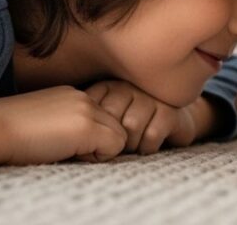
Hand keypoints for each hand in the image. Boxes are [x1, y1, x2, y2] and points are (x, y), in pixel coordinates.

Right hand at [0, 85, 126, 166]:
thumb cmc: (10, 133)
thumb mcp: (45, 121)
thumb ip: (69, 125)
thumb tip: (91, 145)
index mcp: (73, 94)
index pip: (105, 118)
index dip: (91, 138)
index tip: (65, 144)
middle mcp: (84, 96)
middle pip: (116, 126)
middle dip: (99, 144)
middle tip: (68, 151)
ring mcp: (87, 109)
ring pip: (120, 136)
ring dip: (98, 150)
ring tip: (67, 152)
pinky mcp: (86, 126)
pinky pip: (115, 146)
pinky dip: (97, 157)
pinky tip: (68, 154)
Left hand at [84, 80, 218, 154]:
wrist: (172, 121)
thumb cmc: (130, 124)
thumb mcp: (103, 119)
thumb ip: (85, 122)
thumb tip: (64, 139)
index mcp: (108, 86)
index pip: (93, 110)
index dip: (94, 132)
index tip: (97, 142)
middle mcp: (129, 87)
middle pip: (111, 119)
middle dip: (112, 140)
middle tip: (116, 149)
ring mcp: (150, 97)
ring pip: (131, 126)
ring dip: (130, 145)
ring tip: (131, 148)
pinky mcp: (170, 111)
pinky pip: (151, 135)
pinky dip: (146, 148)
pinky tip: (146, 147)